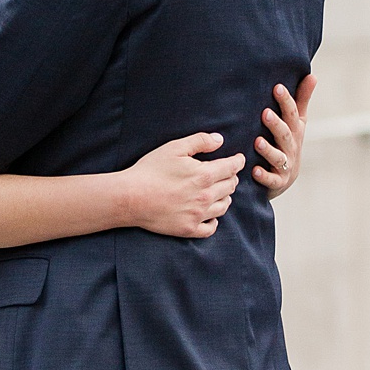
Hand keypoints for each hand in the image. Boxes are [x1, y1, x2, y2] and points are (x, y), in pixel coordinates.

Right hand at [125, 133, 244, 238]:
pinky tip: (210, 214)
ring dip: (225, 197)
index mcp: (204, 175)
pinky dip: (214, 220)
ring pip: (224, 206)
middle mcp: (206, 197)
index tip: (238, 159)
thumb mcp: (174, 148)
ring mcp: (198, 215)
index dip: (238, 161)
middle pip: (230, 186)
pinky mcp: (189, 229)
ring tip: (219, 192)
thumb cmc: (150, 171)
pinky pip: (211, 227)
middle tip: (227, 174)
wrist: (130, 197)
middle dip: (231, 177)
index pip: (232, 168)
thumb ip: (200, 141)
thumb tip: (219, 140)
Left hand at [252, 74, 315, 196]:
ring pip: (278, 157)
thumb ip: (301, 100)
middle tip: (265, 113)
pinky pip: (271, 180)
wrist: (284, 179)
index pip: (292, 114)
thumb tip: (312, 75)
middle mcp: (291, 147)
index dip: (286, 101)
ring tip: (257, 142)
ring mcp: (285, 165)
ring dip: (268, 150)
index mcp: (295, 130)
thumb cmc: (288, 144)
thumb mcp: (297, 123)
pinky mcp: (277, 182)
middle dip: (276, 124)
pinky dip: (264, 176)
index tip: (277, 88)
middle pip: (285, 135)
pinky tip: (254, 170)